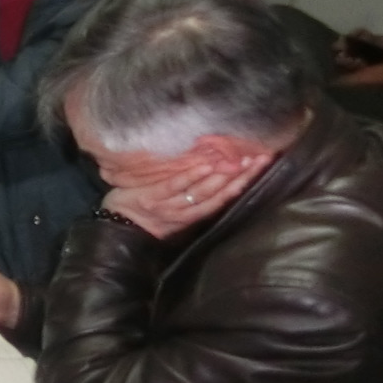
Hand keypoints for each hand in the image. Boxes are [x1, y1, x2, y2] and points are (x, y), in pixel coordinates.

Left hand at [102, 151, 270, 237]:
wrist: (118, 224)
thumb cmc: (150, 212)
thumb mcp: (178, 207)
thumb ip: (198, 194)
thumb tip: (219, 168)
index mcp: (196, 213)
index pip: (227, 196)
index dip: (247, 181)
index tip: (264, 164)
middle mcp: (187, 212)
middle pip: (221, 193)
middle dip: (243, 175)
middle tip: (262, 157)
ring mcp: (170, 206)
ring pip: (202, 191)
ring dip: (223, 175)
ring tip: (240, 160)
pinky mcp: (151, 198)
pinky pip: (175, 186)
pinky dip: (191, 176)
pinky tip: (205, 164)